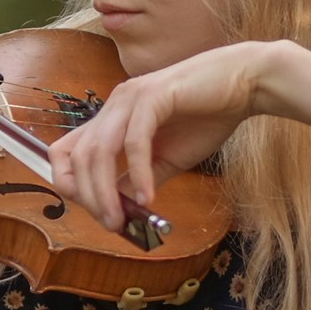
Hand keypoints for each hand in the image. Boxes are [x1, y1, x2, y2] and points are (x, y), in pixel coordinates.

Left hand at [48, 40, 273, 235]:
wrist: (244, 85)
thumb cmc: (208, 117)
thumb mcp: (167, 159)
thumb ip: (140, 179)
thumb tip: (117, 205)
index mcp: (112, 116)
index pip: (66, 150)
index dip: (69, 183)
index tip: (92, 211)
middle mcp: (115, 104)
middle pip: (78, 156)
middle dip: (89, 196)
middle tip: (111, 224)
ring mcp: (131, 98)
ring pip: (99, 150)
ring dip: (106, 192)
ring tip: (122, 219)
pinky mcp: (153, 96)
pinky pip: (135, 142)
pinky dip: (139, 174)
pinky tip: (148, 198)